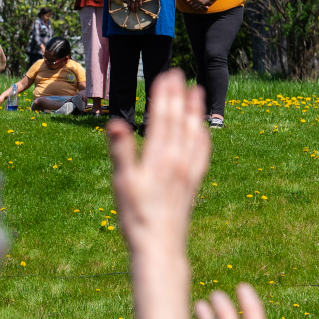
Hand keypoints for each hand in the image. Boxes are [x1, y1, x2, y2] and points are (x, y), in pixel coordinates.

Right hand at [106, 69, 210, 252]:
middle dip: (179, 96)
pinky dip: (202, 135)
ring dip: (194, 111)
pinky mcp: (192, 182)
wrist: (159, 245)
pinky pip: (202, 153)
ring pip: (194, 133)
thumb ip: (121, 152)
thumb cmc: (135, 216)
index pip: (163, 118)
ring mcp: (188, 172)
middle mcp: (178, 161)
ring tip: (196, 91)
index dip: (165, 95)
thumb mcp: (123, 184)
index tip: (166, 74)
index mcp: (159, 158)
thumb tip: (116, 124)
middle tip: (180, 74)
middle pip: (180, 121)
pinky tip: (202, 130)